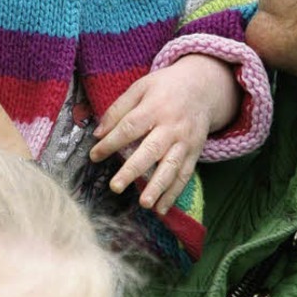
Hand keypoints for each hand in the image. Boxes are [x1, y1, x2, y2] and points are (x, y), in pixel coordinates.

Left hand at [89, 55, 238, 214]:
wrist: (202, 87)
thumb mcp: (141, 87)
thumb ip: (119, 109)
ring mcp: (184, 141)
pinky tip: (161, 209)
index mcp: (154, 107)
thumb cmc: (165, 88)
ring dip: (157, 187)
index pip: (130, 127)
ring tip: (144, 203)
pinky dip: (174, 193)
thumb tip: (98, 133)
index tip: (94, 155)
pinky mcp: (194, 152)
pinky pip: (184, 175)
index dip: (111, 142)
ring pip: (171, 166)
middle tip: (115, 187)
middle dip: (133, 170)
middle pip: (151, 150)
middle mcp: (171, 126)